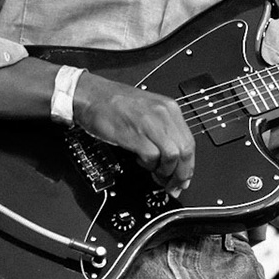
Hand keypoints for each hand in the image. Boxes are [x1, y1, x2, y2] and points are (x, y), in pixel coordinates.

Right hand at [75, 75, 194, 196]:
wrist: (88, 93)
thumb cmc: (113, 103)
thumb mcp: (147, 110)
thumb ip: (164, 130)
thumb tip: (174, 157)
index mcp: (170, 108)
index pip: (190, 142)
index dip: (188, 165)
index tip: (184, 178)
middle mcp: (163, 114)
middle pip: (185, 151)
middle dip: (181, 173)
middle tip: (174, 185)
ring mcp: (149, 123)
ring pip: (172, 155)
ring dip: (164, 171)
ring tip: (154, 173)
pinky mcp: (134, 133)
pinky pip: (151, 156)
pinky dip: (148, 164)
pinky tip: (140, 161)